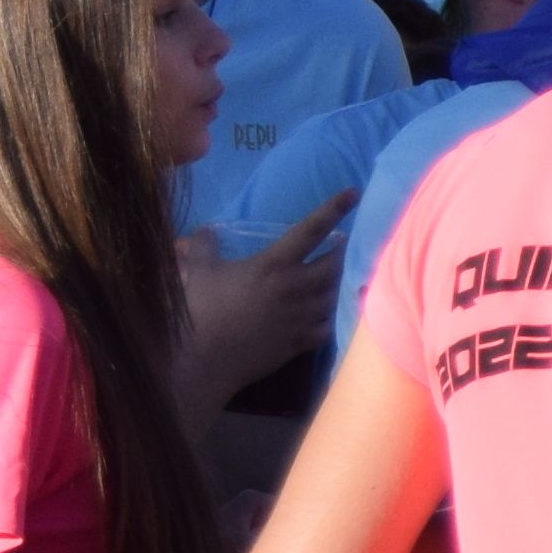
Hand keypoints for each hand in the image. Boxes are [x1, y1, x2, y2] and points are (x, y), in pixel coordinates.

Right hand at [173, 192, 351, 411]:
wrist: (205, 359)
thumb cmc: (200, 309)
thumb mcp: (198, 270)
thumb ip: (204, 246)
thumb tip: (205, 230)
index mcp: (273, 265)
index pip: (310, 230)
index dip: (333, 209)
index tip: (353, 193)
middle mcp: (295, 288)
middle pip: (334, 264)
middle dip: (343, 251)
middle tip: (346, 244)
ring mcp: (302, 317)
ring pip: (336, 294)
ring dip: (340, 282)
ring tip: (341, 274)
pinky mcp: (302, 342)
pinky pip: (330, 325)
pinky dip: (336, 316)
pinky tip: (334, 311)